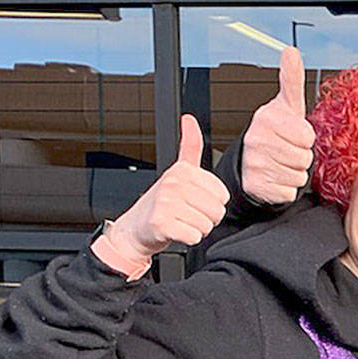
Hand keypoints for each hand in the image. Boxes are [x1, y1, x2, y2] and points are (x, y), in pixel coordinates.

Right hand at [106, 114, 229, 259]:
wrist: (135, 229)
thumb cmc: (161, 203)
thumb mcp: (178, 171)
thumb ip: (189, 146)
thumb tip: (189, 119)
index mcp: (183, 170)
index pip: (222, 195)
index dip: (212, 203)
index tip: (195, 202)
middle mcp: (174, 183)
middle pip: (217, 210)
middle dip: (206, 218)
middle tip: (187, 215)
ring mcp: (166, 202)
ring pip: (207, 225)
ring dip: (197, 229)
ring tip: (180, 222)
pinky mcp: (162, 223)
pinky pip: (195, 237)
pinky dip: (188, 239)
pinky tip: (175, 231)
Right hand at [241, 45, 315, 203]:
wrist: (252, 162)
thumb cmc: (276, 132)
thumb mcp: (286, 105)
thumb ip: (291, 78)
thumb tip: (291, 51)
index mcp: (265, 118)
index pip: (307, 136)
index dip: (305, 138)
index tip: (293, 134)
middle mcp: (256, 140)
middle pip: (304, 157)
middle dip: (301, 156)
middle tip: (287, 150)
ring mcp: (254, 164)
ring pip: (298, 175)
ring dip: (295, 172)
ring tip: (281, 163)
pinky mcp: (256, 186)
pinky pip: (289, 191)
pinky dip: (286, 188)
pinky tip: (275, 178)